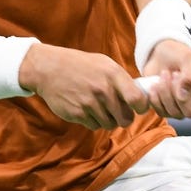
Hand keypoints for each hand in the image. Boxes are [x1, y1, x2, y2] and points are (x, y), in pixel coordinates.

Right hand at [18, 44, 148, 129]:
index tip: (138, 107)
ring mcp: (90, 104)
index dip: (141, 107)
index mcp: (113, 74)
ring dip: (107, 119)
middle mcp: (103, 90)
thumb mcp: (104, 63)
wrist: (49, 69)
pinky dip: (93, 121)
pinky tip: (86, 108)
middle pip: (126, 118)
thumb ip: (122, 80)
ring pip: (110, 124)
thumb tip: (140, 97)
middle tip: (117, 110)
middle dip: (123, 117)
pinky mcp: (78, 114)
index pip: (138, 99)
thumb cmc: (80, 65)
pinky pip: (94, 126)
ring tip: (99, 106)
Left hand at [141, 40, 190, 119]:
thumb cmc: (181, 55)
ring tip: (164, 74)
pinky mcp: (168, 109)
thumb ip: (190, 76)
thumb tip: (185, 93)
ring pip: (175, 113)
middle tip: (175, 74)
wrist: (162, 55)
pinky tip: (155, 85)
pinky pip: (162, 112)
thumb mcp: (189, 60)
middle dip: (179, 93)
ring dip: (166, 93)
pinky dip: (156, 99)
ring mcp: (184, 108)